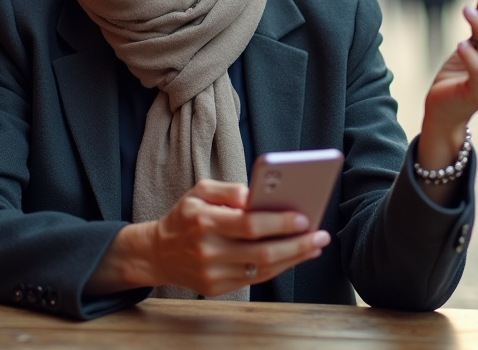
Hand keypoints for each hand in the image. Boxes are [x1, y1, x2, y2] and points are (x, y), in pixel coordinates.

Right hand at [86, 179, 329, 297]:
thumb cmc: (185, 216)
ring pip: (261, 269)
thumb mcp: (199, 191)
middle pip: (260, 252)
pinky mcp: (216, 288)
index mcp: (203, 221)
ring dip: (293, 258)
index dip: (278, 223)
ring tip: (315, 245)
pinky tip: (295, 256)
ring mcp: (212, 273)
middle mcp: (208, 250)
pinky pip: (255, 279)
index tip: (303, 217)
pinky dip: (278, 268)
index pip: (248, 224)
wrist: (157, 253)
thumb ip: (228, 189)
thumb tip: (256, 194)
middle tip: (320, 234)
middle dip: (296, 244)